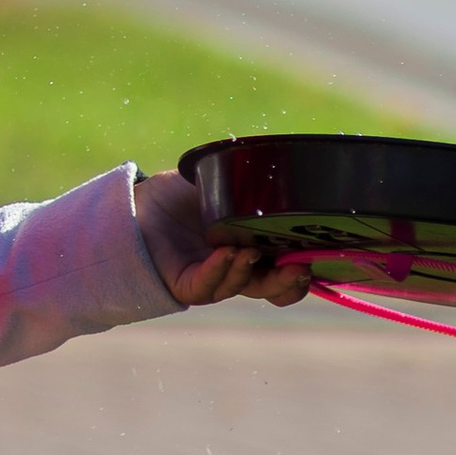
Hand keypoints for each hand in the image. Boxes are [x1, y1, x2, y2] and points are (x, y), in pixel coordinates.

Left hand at [133, 168, 314, 307]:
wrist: (137, 201)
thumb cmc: (180, 193)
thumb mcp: (221, 183)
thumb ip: (250, 181)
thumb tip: (283, 166)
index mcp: (254, 246)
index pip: (286, 269)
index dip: (303, 269)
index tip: (317, 256)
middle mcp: (238, 268)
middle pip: (273, 288)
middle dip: (290, 281)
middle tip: (301, 266)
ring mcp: (213, 278)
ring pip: (243, 287)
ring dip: (252, 271)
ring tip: (253, 250)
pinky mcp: (186, 285)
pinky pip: (208, 284)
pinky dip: (221, 269)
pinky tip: (228, 252)